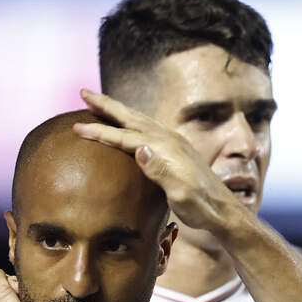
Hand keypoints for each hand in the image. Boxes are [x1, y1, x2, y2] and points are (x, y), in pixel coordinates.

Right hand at [74, 89, 239, 233]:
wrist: (224, 210)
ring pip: (140, 119)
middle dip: (106, 105)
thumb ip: (160, 171)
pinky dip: (133, 120)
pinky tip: (129, 122)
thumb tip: (139, 148)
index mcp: (166, 149)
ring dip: (118, 109)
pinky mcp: (178, 149)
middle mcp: (170, 139)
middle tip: (83, 91)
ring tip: (99, 102)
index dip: (100, 131)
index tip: (76, 127)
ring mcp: (175, 142)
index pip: (125, 137)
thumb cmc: (201, 207)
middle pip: (131, 117)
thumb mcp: (181, 194)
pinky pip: (149, 127)